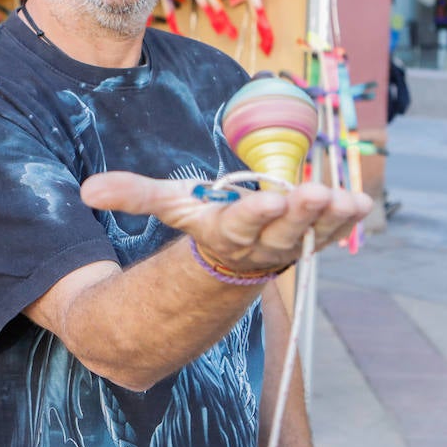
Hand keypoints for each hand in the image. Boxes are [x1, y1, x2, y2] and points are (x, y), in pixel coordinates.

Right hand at [80, 173, 371, 273]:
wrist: (234, 256)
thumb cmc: (203, 219)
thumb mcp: (170, 203)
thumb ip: (134, 195)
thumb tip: (86, 191)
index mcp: (224, 233)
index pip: (238, 226)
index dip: (253, 215)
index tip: (268, 200)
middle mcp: (260, 245)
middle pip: (280, 232)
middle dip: (298, 214)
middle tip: (313, 193)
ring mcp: (290, 244)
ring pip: (312, 235)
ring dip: (328, 218)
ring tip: (341, 199)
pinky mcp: (314, 238)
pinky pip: (334, 231)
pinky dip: (348, 219)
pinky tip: (360, 203)